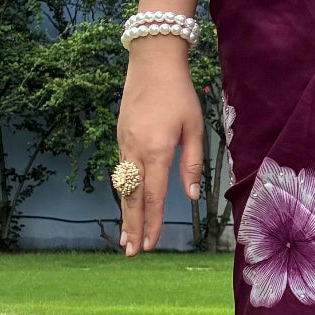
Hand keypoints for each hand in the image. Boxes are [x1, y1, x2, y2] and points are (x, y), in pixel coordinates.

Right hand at [115, 39, 206, 256]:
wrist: (152, 61)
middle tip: (130, 252)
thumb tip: (190, 196)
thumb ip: (192, 164)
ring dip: (125, 212)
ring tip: (125, 236)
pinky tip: (127, 204)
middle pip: (131, 197)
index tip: (150, 244)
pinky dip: (123, 191)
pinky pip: (121, 170)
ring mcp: (124, 143)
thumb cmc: (180, 93)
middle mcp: (135, 150)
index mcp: (157, 150)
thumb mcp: (195, 128)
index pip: (153, 196)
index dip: (151, 223)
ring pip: (123, 186)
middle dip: (132, 227)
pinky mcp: (120, 136)